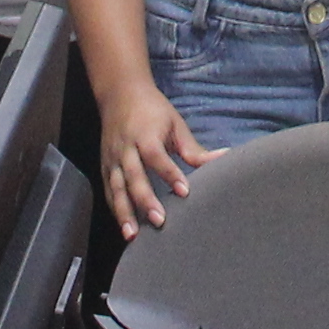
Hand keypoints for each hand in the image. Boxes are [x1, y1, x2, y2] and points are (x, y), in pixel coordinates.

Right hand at [93, 81, 215, 234]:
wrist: (120, 93)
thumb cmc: (153, 109)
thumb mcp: (175, 124)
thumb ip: (193, 149)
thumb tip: (223, 159)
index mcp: (145, 135)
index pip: (156, 157)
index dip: (170, 174)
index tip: (184, 192)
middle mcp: (126, 149)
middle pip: (134, 177)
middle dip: (145, 200)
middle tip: (160, 221)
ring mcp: (112, 159)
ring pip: (117, 188)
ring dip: (124, 213)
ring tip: (133, 235)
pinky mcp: (105, 166)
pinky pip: (109, 191)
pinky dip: (115, 209)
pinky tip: (124, 227)